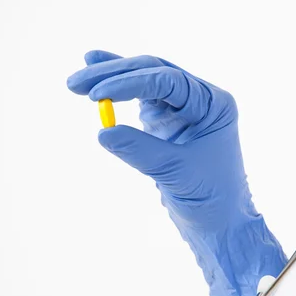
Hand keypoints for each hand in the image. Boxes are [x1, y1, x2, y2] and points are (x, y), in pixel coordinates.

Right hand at [67, 50, 285, 295]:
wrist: (220, 223)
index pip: (169, 81)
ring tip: (75, 83)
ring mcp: (181, 109)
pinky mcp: (165, 122)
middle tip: (76, 84)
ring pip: (143, 82)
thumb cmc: (211, 199)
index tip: (99, 94)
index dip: (131, 83)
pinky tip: (94, 78)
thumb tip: (103, 132)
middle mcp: (199, 99)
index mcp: (213, 105)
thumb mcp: (177, 174)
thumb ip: (142, 151)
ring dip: (111, 78)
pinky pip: (137, 98)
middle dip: (115, 75)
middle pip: (154, 73)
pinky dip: (117, 90)